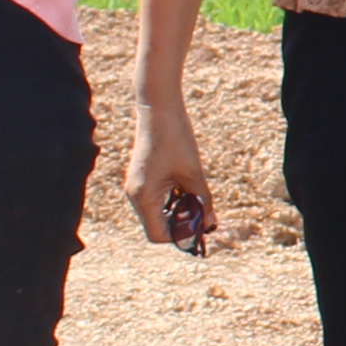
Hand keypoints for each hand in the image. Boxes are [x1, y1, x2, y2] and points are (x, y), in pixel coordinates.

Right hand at [123, 92, 216, 247]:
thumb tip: (211, 225)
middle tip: (204, 215)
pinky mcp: (142, 178)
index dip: (181, 236)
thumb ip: (203, 201)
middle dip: (181, 224)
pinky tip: (187, 188)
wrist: (159, 109)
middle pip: (157, 226)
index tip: (201, 228)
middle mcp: (135, 195)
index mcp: (143, 197)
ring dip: (178, 212)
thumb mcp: (194, 173)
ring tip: (197, 199)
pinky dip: (173, 200)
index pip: (158, 235)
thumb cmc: (175, 138)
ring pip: (158, 213)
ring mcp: (136, 187)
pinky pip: (156, 199)